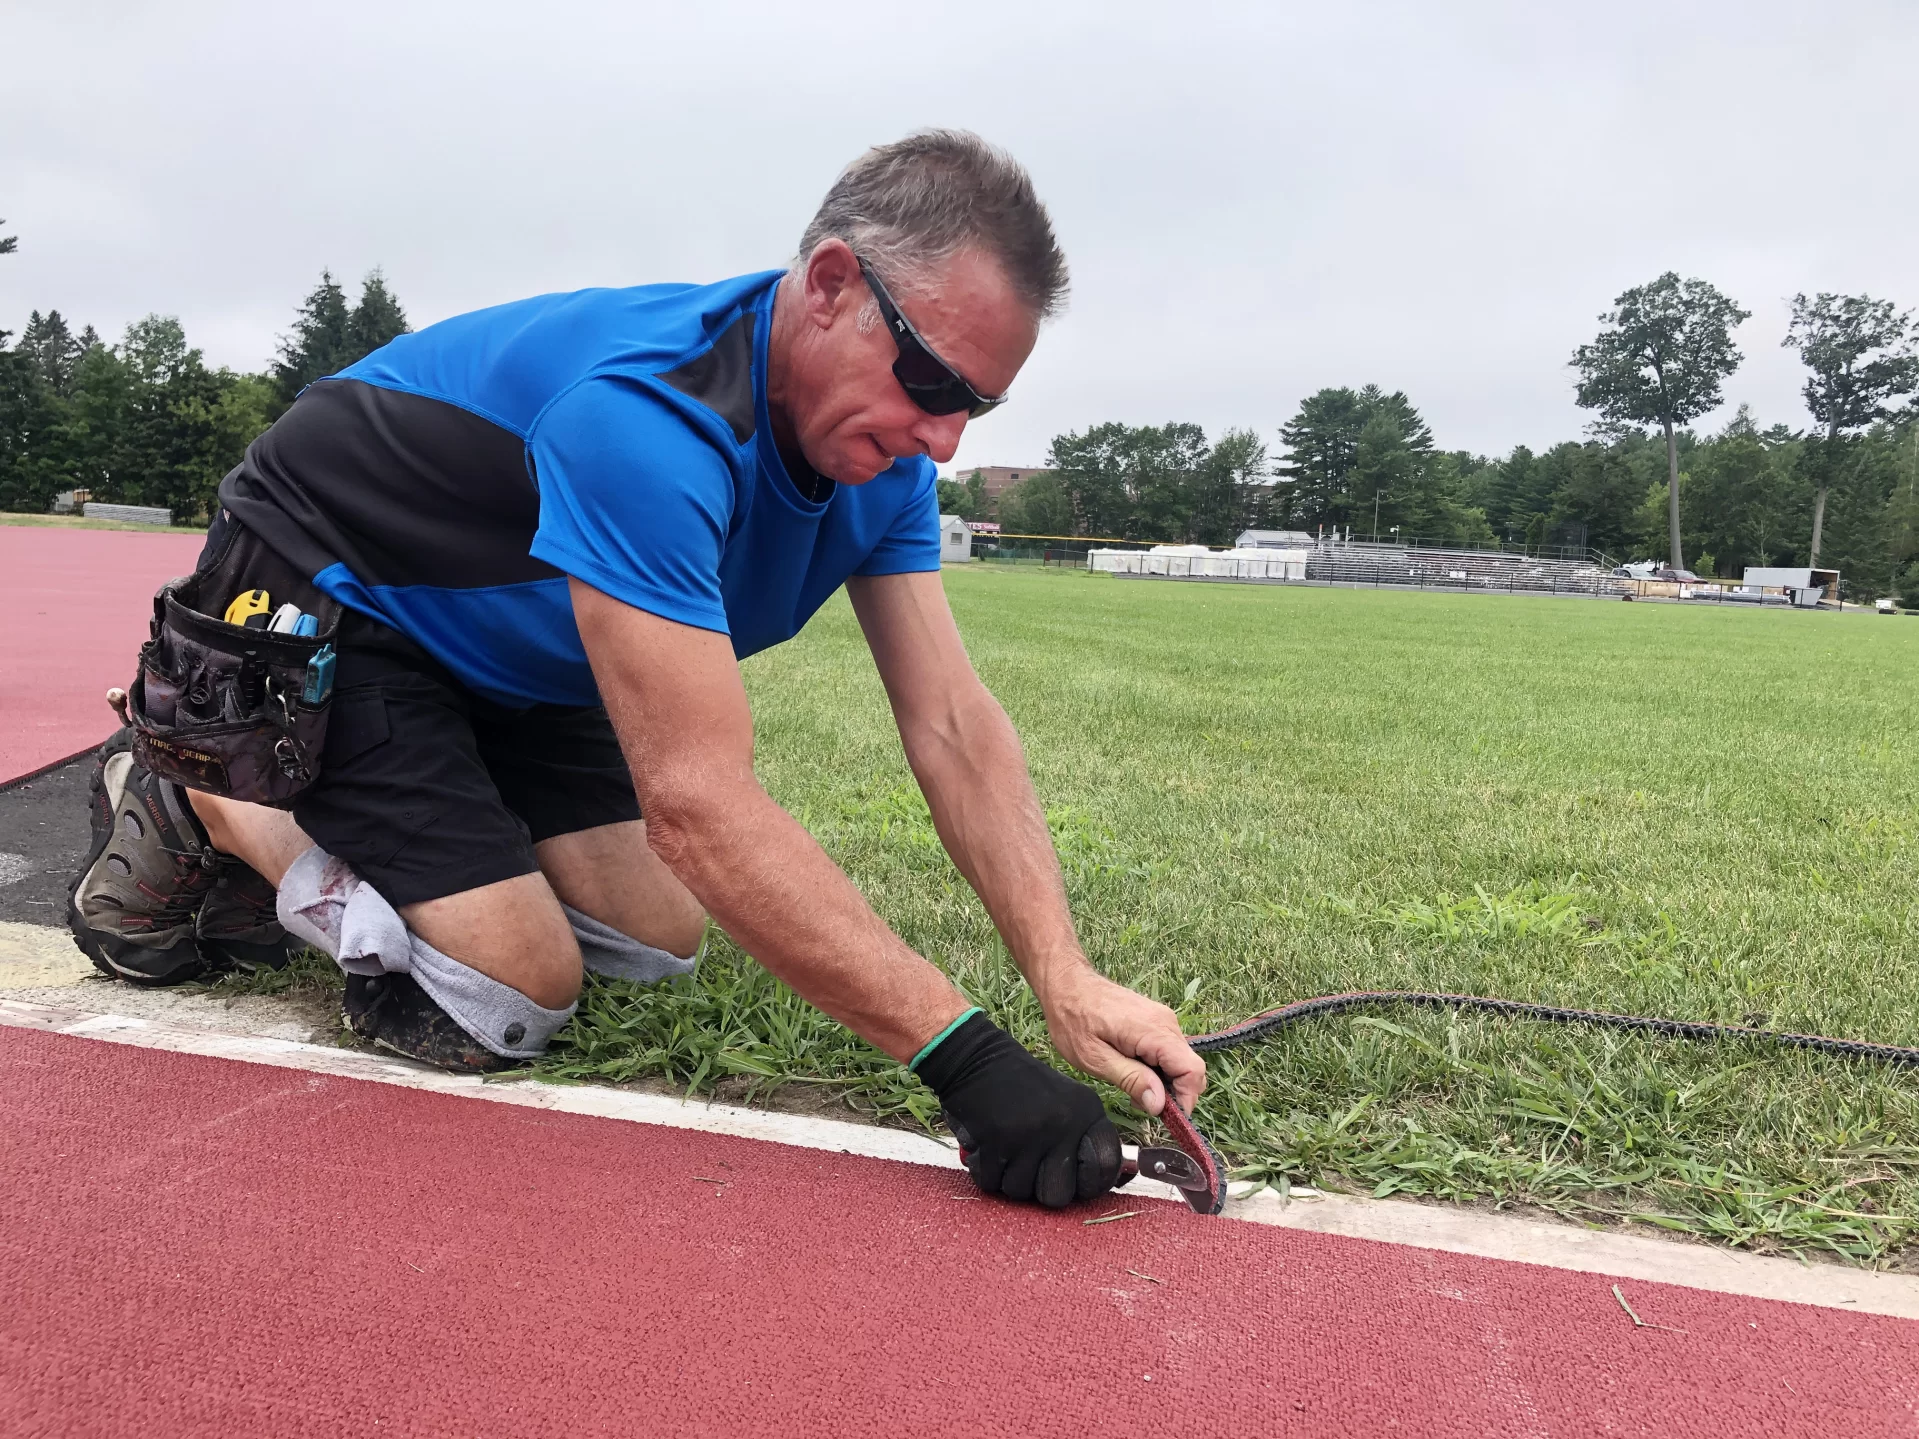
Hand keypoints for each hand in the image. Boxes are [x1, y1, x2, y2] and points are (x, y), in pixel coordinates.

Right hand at [915, 1012, 1122, 1207]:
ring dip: (1008, 1178)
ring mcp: (1031, 1134)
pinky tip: (986, 1149)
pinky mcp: (997, 1141)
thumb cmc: (1021, 1085)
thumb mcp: (1066, 1101)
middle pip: (1059, 1195)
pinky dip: (985, 1171)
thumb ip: (1083, 1137)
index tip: (1072, 1180)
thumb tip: (1104, 1181)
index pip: (1103, 1169)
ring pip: (1021, 1191)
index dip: (1087, 1183)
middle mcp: (1064, 1125)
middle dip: (1039, 1188)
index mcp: (1087, 1113)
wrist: (977, 1059)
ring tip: (1005, 1152)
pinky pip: (991, 1182)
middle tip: (1028, 1168)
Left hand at [1036, 965, 1206, 1116]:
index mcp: (1154, 1031)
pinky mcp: (1156, 1021)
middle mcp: (1166, 1023)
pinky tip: (1133, 1071)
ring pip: (1180, 1062)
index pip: (1192, 1070)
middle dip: (1173, 1094)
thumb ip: (1131, 1080)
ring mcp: (1163, 1020)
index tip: (1165, 1117)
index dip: (1185, 1098)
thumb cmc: (1073, 1020)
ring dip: (1164, 1082)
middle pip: (1190, 1068)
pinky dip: (1158, 1068)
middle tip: (1141, 1103)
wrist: (1067, 984)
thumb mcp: (1095, 1058)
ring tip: (1132, 1087)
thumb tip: (1159, 1104)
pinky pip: (1169, 1051)